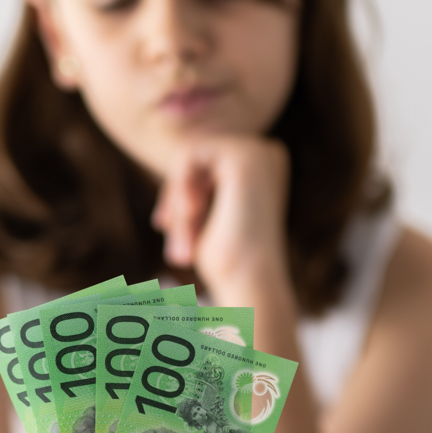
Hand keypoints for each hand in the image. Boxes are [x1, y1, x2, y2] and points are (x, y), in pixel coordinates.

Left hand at [152, 136, 291, 303]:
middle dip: (175, 196)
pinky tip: (190, 214)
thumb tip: (176, 161)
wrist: (249, 282)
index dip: (180, 192)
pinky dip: (178, 188)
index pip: (204, 162)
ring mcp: (258, 150)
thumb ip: (196, 184)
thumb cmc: (228, 260)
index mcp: (263, 166)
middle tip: (165, 231)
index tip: (165, 225)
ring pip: (187, 155)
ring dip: (175, 198)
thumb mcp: (207, 214)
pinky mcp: (243, 154)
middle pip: (193, 156)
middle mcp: (266, 153)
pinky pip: (187, 154)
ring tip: (180, 238)